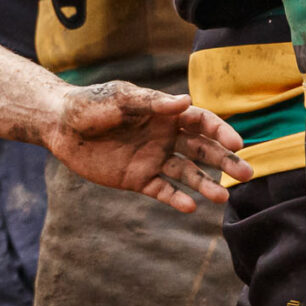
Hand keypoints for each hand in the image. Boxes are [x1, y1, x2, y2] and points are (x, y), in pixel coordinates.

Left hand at [43, 81, 251, 210]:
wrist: (58, 125)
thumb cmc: (88, 105)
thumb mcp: (118, 99)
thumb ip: (151, 103)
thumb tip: (186, 102)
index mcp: (164, 114)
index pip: (201, 122)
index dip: (220, 131)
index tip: (237, 143)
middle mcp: (164, 137)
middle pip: (202, 150)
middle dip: (226, 161)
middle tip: (247, 173)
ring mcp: (153, 159)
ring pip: (187, 173)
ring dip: (205, 184)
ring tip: (222, 197)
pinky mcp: (138, 178)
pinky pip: (162, 190)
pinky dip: (176, 199)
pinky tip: (190, 207)